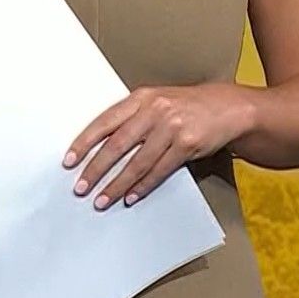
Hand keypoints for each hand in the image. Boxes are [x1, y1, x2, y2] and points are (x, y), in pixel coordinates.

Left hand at [63, 82, 255, 209]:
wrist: (229, 107)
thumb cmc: (188, 106)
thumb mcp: (158, 101)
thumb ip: (133, 118)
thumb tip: (100, 146)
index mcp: (141, 97)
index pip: (104, 122)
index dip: (84, 143)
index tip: (69, 161)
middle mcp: (154, 110)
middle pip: (117, 144)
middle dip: (96, 169)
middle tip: (81, 187)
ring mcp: (172, 127)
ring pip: (137, 162)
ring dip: (117, 184)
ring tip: (102, 200)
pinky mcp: (187, 144)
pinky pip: (159, 171)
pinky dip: (142, 187)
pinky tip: (130, 197)